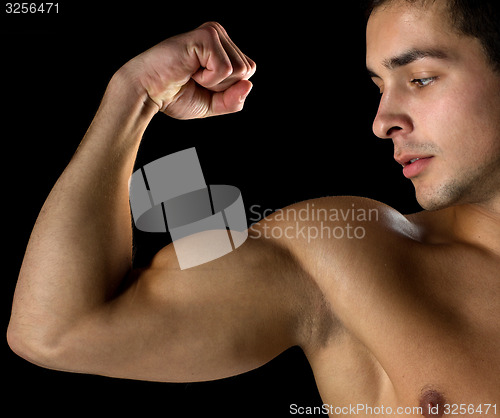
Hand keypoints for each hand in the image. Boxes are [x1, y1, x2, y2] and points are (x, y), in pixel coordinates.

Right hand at [119, 22, 255, 118]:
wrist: (147, 92)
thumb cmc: (175, 96)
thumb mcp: (212, 104)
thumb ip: (234, 100)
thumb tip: (249, 85)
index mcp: (222, 46)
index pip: (248, 73)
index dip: (228, 89)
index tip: (202, 85)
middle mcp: (219, 34)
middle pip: (247, 71)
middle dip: (223, 87)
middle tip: (195, 80)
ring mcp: (213, 32)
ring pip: (240, 70)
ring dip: (215, 83)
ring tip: (192, 74)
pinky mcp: (206, 36)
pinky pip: (225, 69)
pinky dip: (209, 79)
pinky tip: (190, 70)